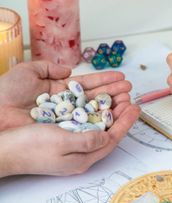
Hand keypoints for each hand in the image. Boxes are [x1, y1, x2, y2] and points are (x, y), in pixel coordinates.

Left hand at [0, 61, 132, 130]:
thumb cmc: (7, 93)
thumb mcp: (27, 73)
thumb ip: (48, 68)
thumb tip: (68, 70)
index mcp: (59, 92)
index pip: (87, 86)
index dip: (105, 81)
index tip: (121, 78)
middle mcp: (66, 107)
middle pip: (96, 100)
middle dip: (114, 94)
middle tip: (129, 90)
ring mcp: (67, 121)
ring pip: (95, 114)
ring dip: (113, 107)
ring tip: (129, 102)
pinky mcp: (66, 134)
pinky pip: (88, 127)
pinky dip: (103, 122)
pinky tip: (116, 116)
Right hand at [0, 103, 139, 177]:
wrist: (3, 149)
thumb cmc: (30, 148)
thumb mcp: (62, 143)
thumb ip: (87, 141)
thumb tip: (107, 136)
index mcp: (83, 158)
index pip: (112, 139)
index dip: (126, 123)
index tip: (136, 108)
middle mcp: (80, 153)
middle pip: (107, 131)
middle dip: (119, 114)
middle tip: (128, 98)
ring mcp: (71, 145)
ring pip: (96, 126)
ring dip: (108, 111)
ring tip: (117, 96)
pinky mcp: (61, 137)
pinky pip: (84, 123)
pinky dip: (92, 111)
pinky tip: (95, 102)